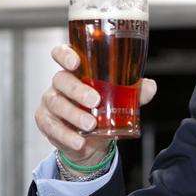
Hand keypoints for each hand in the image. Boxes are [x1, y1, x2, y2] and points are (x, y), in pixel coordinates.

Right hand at [34, 44, 157, 165]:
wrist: (92, 140)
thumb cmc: (104, 109)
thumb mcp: (121, 98)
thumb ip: (135, 91)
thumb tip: (150, 87)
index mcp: (76, 70)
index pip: (62, 53)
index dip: (65, 55)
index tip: (76, 62)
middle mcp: (60, 83)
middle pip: (61, 79)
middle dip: (77, 90)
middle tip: (96, 101)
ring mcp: (50, 102)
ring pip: (56, 103)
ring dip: (74, 114)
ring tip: (91, 125)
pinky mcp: (46, 122)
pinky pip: (51, 127)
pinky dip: (67, 136)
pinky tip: (79, 142)